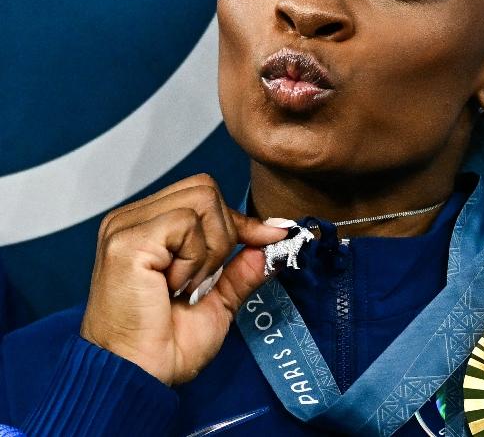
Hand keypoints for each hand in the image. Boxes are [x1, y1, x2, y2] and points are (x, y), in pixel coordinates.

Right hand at [80, 174, 286, 385]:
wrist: (139, 375)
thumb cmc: (166, 345)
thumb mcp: (219, 299)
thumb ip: (244, 267)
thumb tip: (275, 238)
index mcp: (149, 228)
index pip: (204, 195)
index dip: (239, 220)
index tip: (269, 238)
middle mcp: (133, 220)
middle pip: (206, 189)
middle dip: (224, 235)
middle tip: (205, 279)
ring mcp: (126, 227)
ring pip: (202, 202)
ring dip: (209, 251)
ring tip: (186, 286)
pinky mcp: (126, 241)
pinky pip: (185, 225)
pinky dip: (193, 260)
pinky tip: (173, 287)